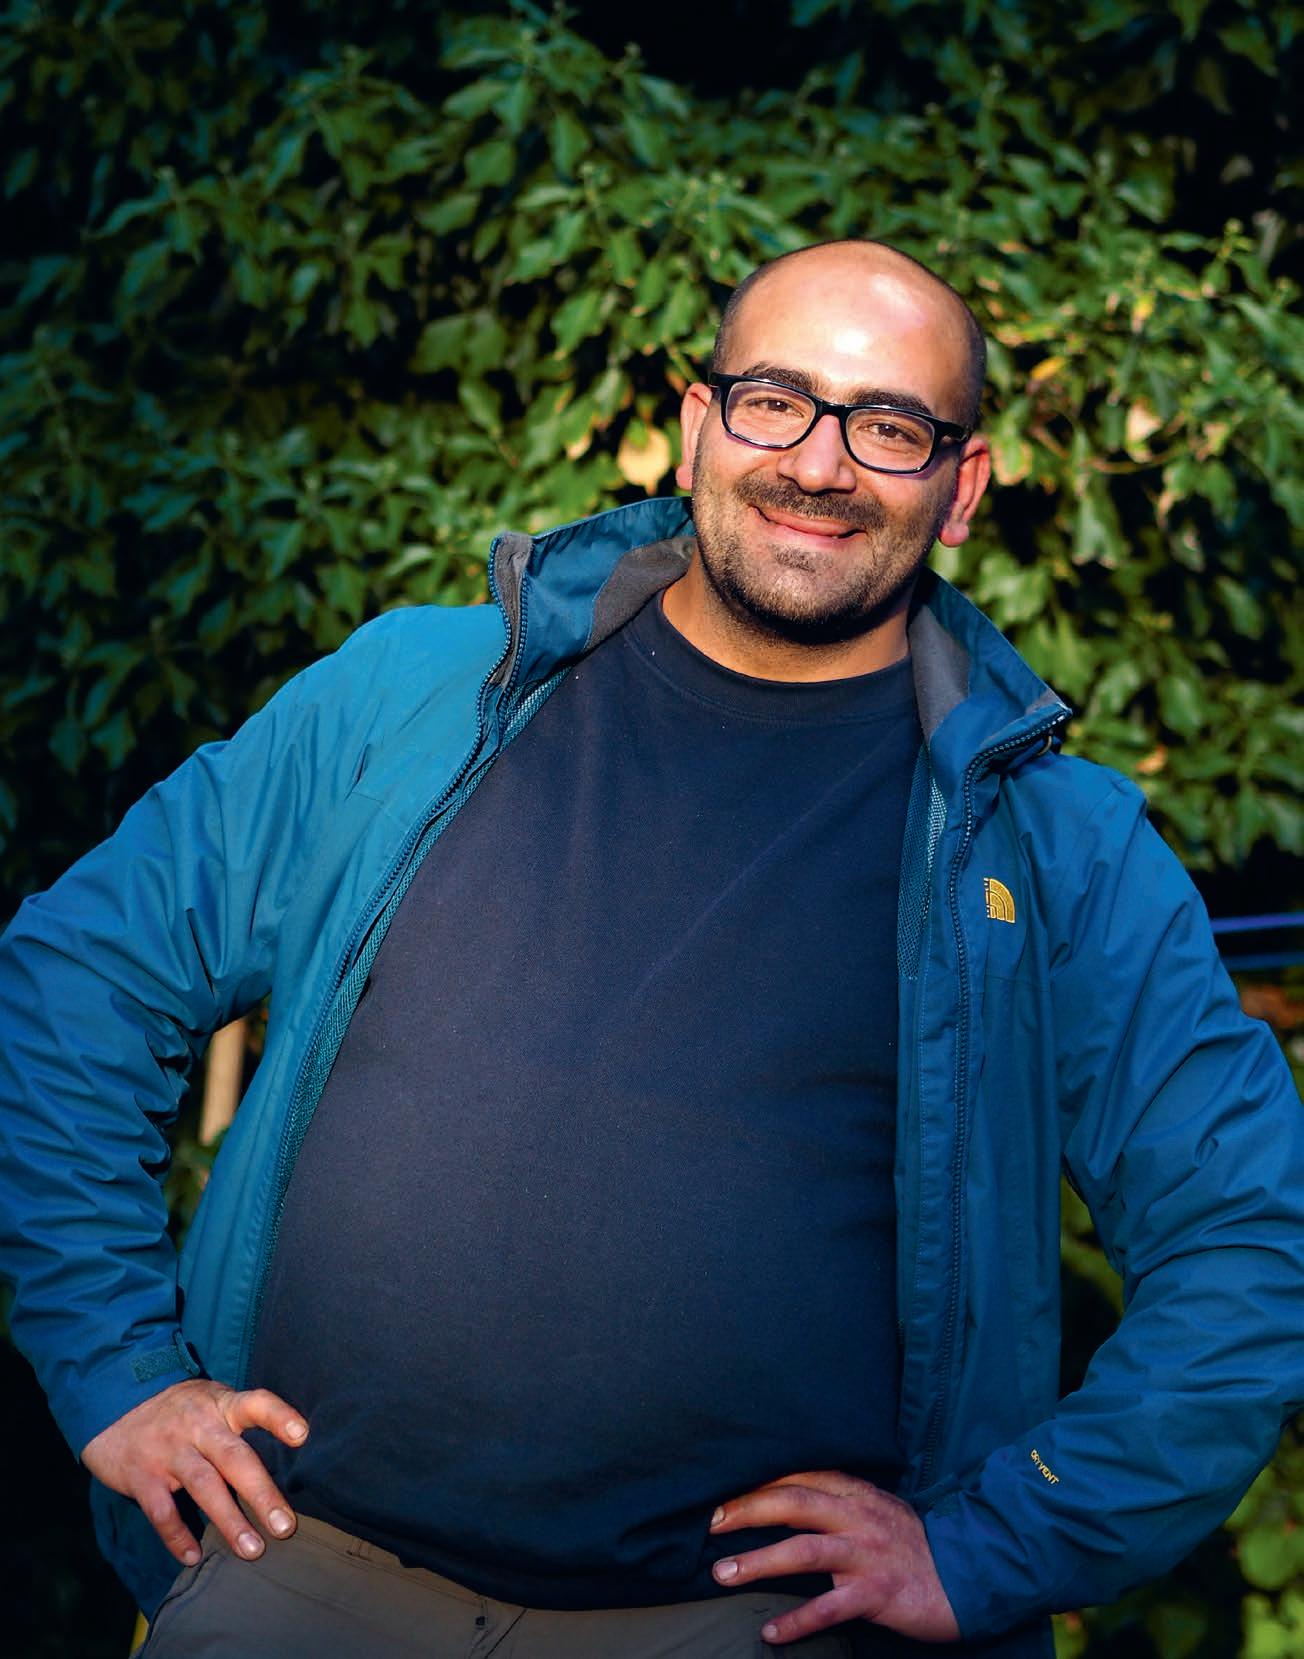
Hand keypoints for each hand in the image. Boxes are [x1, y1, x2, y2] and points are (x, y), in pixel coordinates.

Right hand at [81, 1378, 308, 1567]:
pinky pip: (162, 1511)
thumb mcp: (211, 1400)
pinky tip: (193, 1557)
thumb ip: (239, 1422)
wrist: (114, 1401)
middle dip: (262, 1493)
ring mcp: (169, 1450)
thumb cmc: (180, 1408)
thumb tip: (288, 1454)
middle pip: (234, 1458)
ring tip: (252, 1550)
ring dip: (229, 1521)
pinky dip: (177, 1536)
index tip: (303, 1435)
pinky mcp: (141, 1475)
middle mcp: (198, 1426)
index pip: (256, 1403)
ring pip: (204, 1486)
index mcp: (221, 1404)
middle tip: (286, 1527)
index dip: (279, 1416)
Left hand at [709, 1469, 960, 1645]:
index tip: (721, 1493)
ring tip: (722, 1574)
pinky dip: (797, 1621)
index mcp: (856, 1492)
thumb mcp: (876, 1508)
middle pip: (793, 1502)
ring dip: (758, 1562)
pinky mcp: (878, 1594)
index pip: (799, 1476)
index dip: (758, 1482)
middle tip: (710, 1522)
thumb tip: (785, 1497)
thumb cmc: (911, 1543)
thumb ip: (838, 1500)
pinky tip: (770, 1632)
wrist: (966, 1576)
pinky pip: (829, 1608)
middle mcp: (858, 1517)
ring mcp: (867, 1555)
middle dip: (747, 1509)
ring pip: (803, 1551)